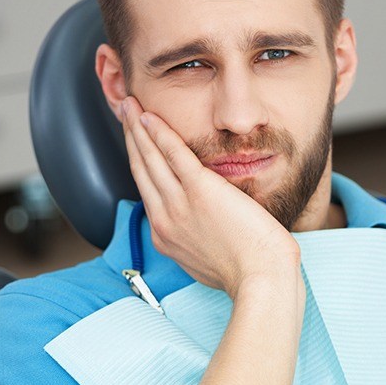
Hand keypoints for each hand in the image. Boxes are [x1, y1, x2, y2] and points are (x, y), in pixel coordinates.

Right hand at [122, 97, 300, 296]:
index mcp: (166, 236)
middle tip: (124, 112)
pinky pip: (173, 155)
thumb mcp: (208, 260)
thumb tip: (202, 226)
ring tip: (130, 105)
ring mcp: (179, 205)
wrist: (261, 279)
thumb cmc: (246, 272)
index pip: (147, 190)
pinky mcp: (200, 191)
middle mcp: (165, 219)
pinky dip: (159, 133)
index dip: (139, 161)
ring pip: (150, 158)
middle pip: (141, 169)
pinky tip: (149, 116)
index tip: (136, 143)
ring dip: (137, 127)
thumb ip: (197, 239)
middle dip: (130, 137)